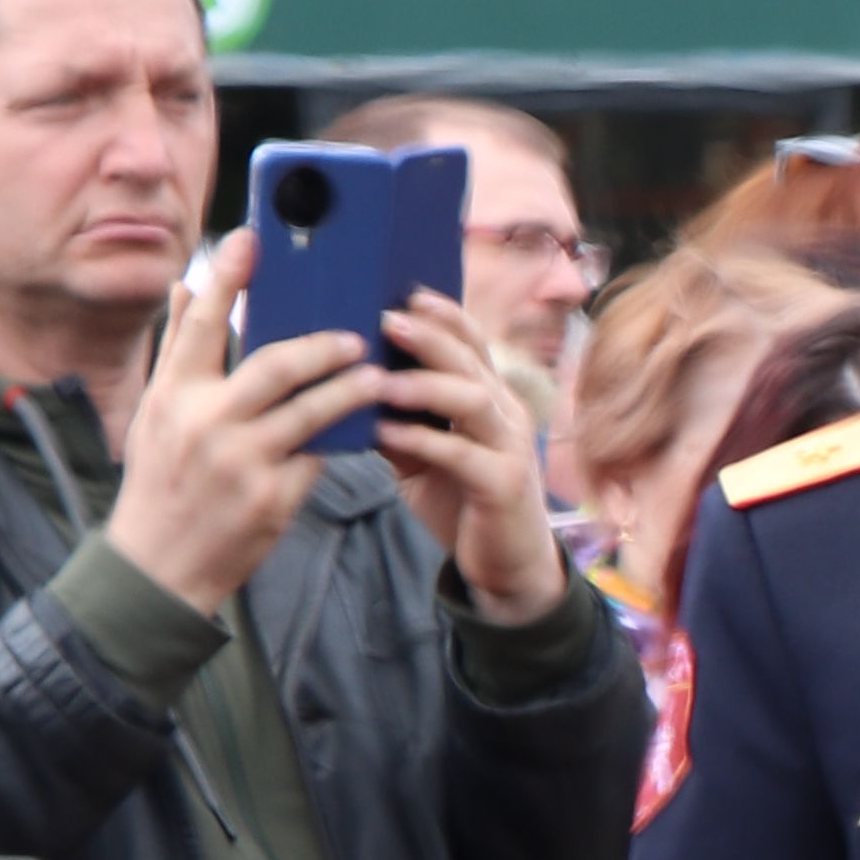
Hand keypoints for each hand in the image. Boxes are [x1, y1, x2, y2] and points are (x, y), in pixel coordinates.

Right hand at [102, 232, 375, 616]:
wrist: (158, 567)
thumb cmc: (161, 482)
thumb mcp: (156, 415)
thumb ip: (179, 351)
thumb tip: (187, 286)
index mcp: (172, 397)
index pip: (202, 326)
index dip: (227, 279)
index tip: (251, 239)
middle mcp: (204, 424)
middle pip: (276, 364)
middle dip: (324, 347)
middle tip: (356, 337)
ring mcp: (241, 462)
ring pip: (312, 412)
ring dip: (352, 391)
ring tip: (378, 378)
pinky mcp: (272, 498)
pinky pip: (320, 457)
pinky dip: (342, 440)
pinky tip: (367, 428)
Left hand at [364, 291, 570, 621]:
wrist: (506, 565)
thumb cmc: (463, 502)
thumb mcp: (423, 457)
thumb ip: (399, 421)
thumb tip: (349, 390)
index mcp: (489, 399)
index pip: (472, 343)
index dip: (444, 315)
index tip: (405, 293)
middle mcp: (506, 414)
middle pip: (471, 360)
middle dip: (429, 336)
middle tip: (385, 320)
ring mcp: (510, 447)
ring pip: (473, 399)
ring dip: (424, 385)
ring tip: (379, 381)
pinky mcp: (505, 484)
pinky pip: (463, 454)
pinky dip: (423, 441)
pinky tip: (386, 435)